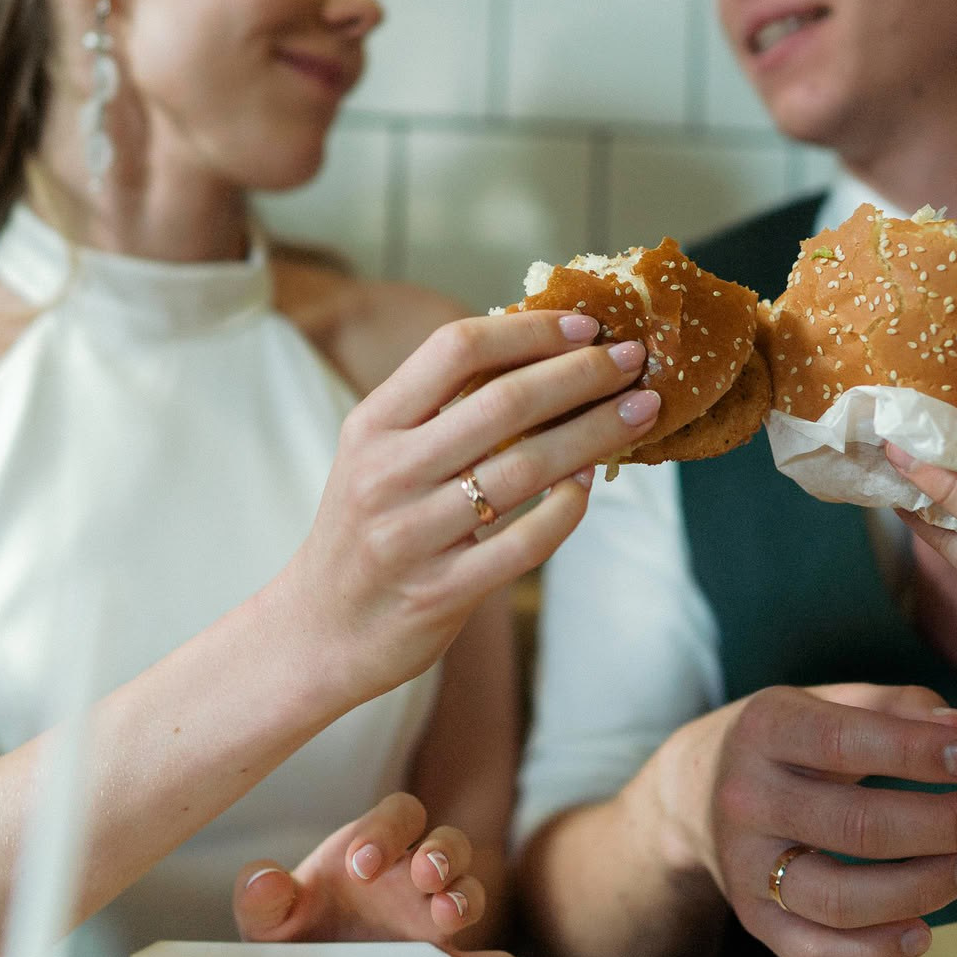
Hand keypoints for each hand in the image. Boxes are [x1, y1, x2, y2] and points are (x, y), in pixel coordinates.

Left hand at [230, 792, 559, 956]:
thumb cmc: (295, 933)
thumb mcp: (269, 916)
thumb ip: (264, 896)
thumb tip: (263, 880)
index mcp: (374, 849)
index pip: (398, 817)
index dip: (386, 831)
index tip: (361, 864)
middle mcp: (412, 877)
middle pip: (447, 843)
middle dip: (440, 853)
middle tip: (422, 873)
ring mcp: (432, 920)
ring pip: (469, 891)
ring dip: (465, 897)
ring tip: (447, 913)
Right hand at [277, 311, 661, 705]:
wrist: (318, 630)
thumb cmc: (364, 528)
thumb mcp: (376, 454)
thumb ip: (438, 407)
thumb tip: (537, 350)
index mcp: (373, 424)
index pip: (456, 349)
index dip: (530, 331)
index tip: (586, 326)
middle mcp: (387, 473)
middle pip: (503, 403)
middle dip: (580, 375)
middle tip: (632, 360)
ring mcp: (412, 536)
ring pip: (524, 470)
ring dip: (594, 433)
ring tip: (638, 412)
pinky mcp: (440, 592)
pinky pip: (524, 543)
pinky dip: (567, 508)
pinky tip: (591, 482)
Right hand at [652, 683, 956, 956]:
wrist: (694, 792)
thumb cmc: (787, 742)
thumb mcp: (829, 702)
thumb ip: (900, 709)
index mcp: (766, 729)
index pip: (845, 741)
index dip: (917, 752)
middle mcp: (747, 798)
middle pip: (855, 825)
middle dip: (944, 825)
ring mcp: (747, 866)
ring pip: (839, 898)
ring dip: (922, 889)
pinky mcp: (754, 918)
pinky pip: (814, 954)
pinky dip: (874, 955)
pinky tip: (922, 932)